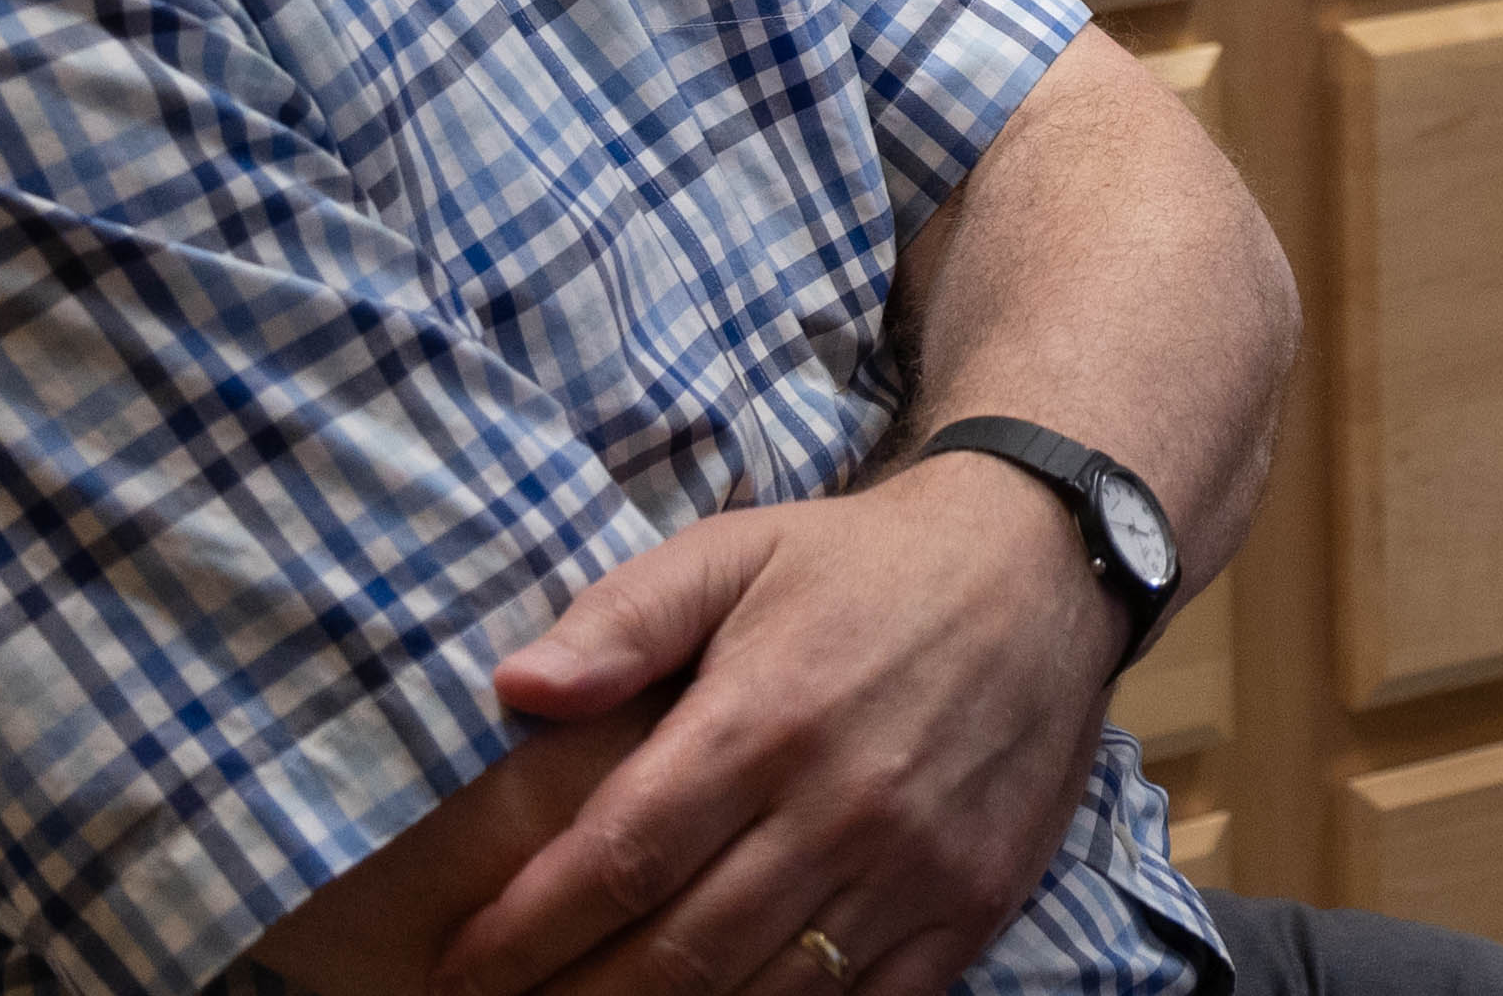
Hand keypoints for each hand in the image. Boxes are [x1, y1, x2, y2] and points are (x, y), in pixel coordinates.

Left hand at [430, 460, 1122, 995]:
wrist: (1044, 562)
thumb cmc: (864, 563)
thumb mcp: (736, 551)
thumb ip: (623, 619)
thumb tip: (513, 690)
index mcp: (764, 716)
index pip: (618, 860)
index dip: (526, 932)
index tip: (459, 968)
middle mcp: (840, 803)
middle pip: (679, 953)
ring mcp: (915, 864)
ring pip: (767, 994)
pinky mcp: (973, 902)